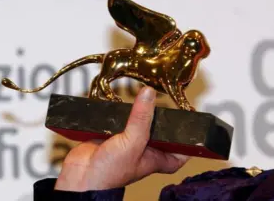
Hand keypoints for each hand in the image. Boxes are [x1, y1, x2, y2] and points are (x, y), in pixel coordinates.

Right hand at [54, 86, 188, 190]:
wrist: (79, 178)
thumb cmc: (109, 174)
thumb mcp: (133, 142)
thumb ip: (142, 118)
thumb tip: (149, 95)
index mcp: (158, 158)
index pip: (183, 150)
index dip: (190, 138)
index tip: (194, 120)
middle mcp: (146, 150)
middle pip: (162, 131)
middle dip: (163, 117)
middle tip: (169, 101)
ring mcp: (129, 142)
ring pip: (141, 122)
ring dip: (141, 111)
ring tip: (147, 96)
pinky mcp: (113, 135)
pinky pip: (121, 119)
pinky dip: (120, 112)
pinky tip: (122, 103)